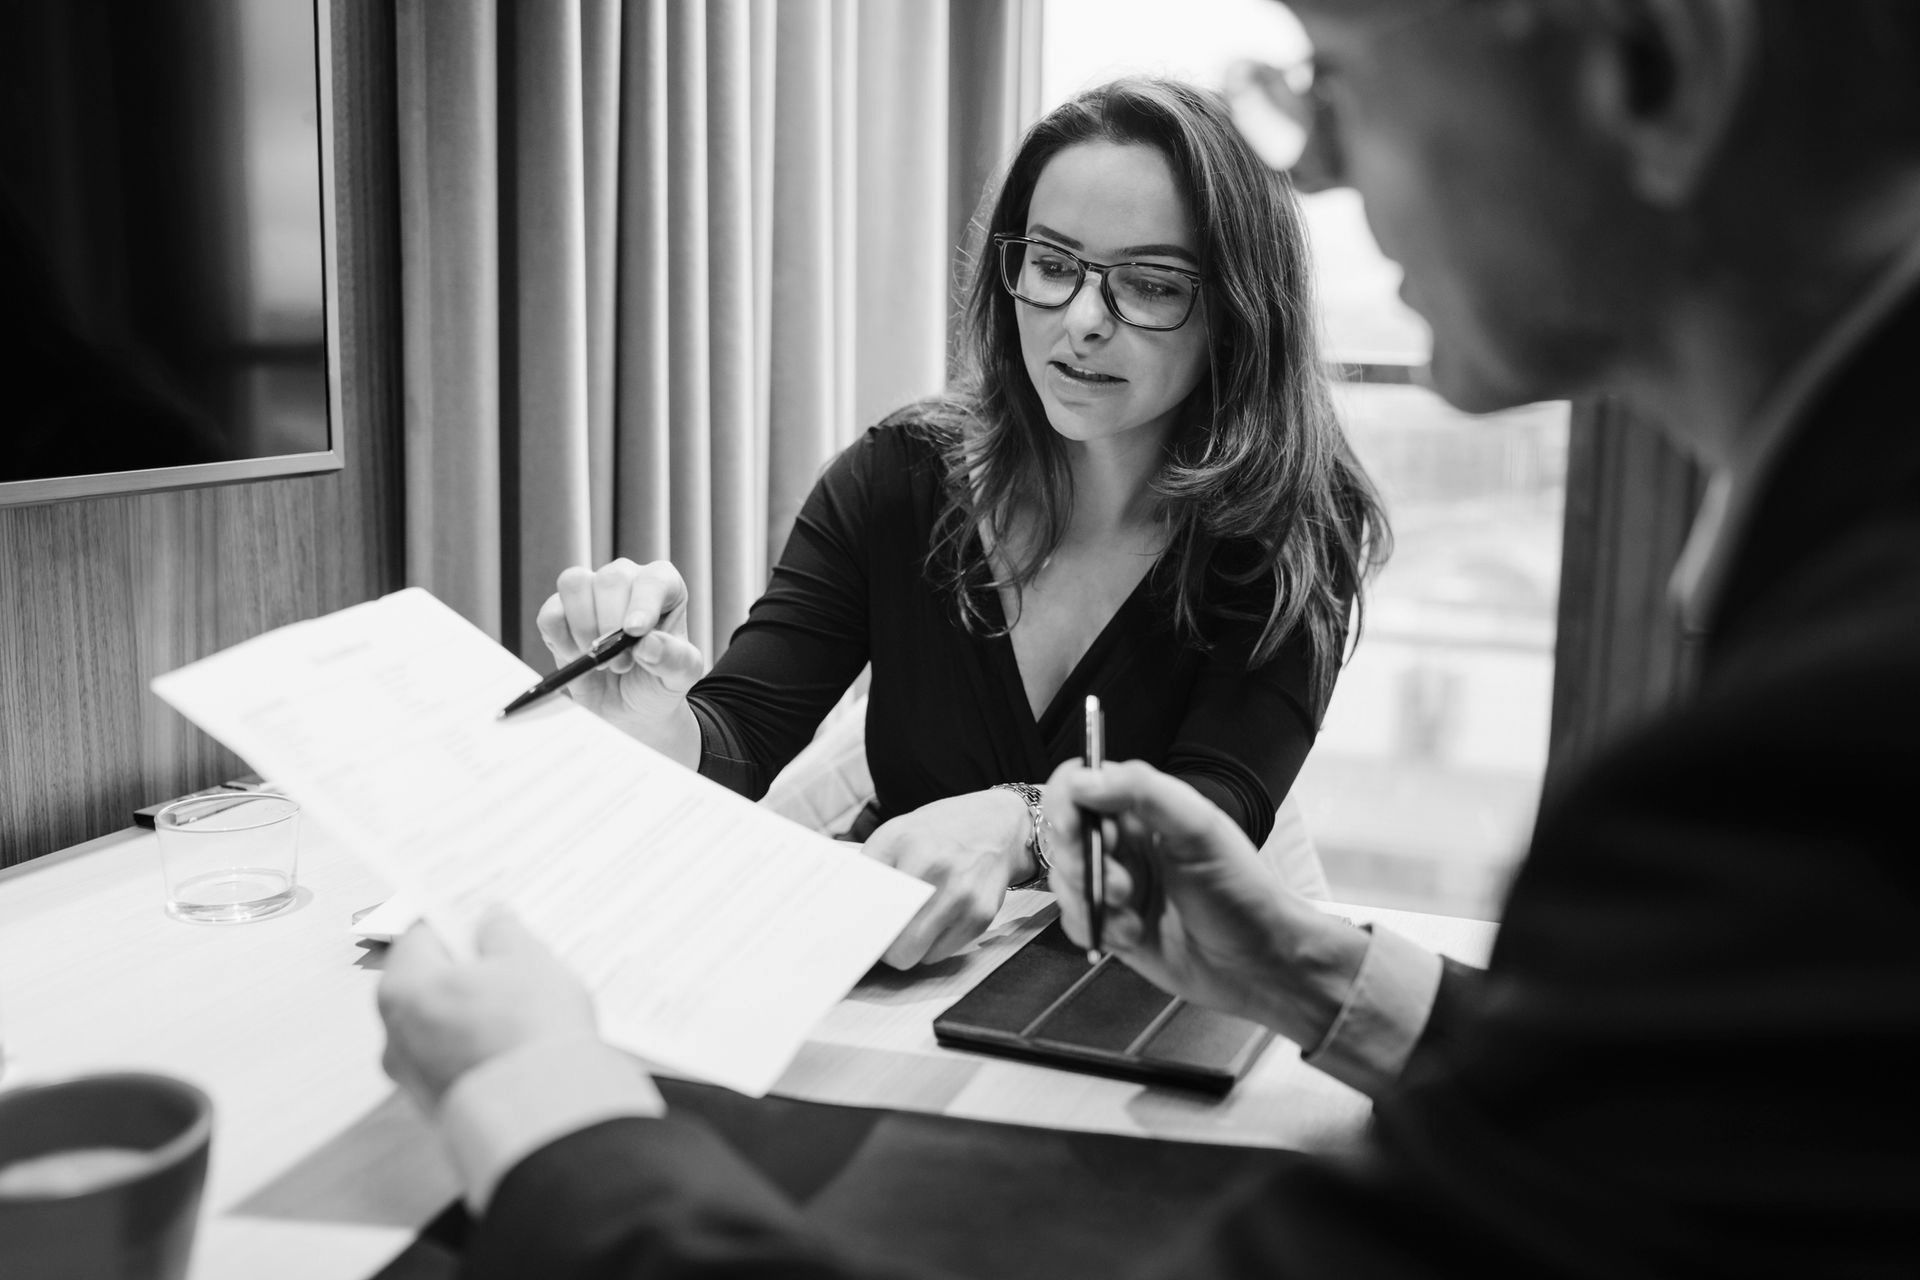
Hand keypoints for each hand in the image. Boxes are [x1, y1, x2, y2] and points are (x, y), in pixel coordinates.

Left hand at [376, 907, 597, 1112]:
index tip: (481, 917)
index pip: (420, 935)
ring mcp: (412, 1075)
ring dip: (471, 1011)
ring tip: (520, 1005)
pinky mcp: (435, 1105)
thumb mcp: (527, 959)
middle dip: (464, 969)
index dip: (455, 921)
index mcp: (404, 987)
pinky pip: (453, 1059)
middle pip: (427, 982)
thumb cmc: (530, 1030)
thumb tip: (491, 923)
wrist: (544, 1114)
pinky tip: (514, 1041)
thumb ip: (502, 932)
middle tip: (508, 960)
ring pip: (440, 1024)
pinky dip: (476, 1047)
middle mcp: (394, 1033)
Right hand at [534, 559, 706, 761]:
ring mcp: (590, 592)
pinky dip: (559, 639)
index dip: (643, 602)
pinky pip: (550, 613)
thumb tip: (648, 643)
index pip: (654, 579)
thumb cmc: (658, 681)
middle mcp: (627, 581)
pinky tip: (576, 657)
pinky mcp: (560, 613)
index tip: (635, 632)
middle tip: (622, 663)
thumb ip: (674, 659)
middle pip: (610, 579)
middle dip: (612, 626)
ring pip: (575, 584)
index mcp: (664, 587)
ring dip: (584, 628)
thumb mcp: (680, 677)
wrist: (629, 708)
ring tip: (600, 660)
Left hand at [863, 788, 1034, 968]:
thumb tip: (844, 913)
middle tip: (879, 935)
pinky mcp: (981, 915)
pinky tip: (937, 921)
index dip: (852, 920)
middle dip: (879, 944)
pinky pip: (938, 955)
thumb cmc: (941, 833)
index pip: (861, 897)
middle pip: (887, 937)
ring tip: (910, 925)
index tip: (848, 930)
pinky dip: (931, 947)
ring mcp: (960, 893)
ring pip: (911, 955)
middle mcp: (933, 865)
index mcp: (901, 840)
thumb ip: (870, 867)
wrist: (1000, 825)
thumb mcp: (898, 832)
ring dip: (905, 948)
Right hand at [1044, 760, 1367, 1047]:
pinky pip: (1072, 920)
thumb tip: (1084, 779)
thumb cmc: (1242, 892)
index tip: (1074, 829)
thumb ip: (1143, 792)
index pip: (1080, 784)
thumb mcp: (1200, 830)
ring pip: (1063, 880)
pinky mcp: (1110, 924)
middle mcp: (1125, 841)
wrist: (1259, 965)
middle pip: (1062, 835)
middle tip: (1122, 885)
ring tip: (1132, 913)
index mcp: (1144, 808)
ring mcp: (1115, 883)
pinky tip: (1131, 936)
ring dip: (1092, 900)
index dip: (1067, 803)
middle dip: (1083, 862)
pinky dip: (1095, 929)